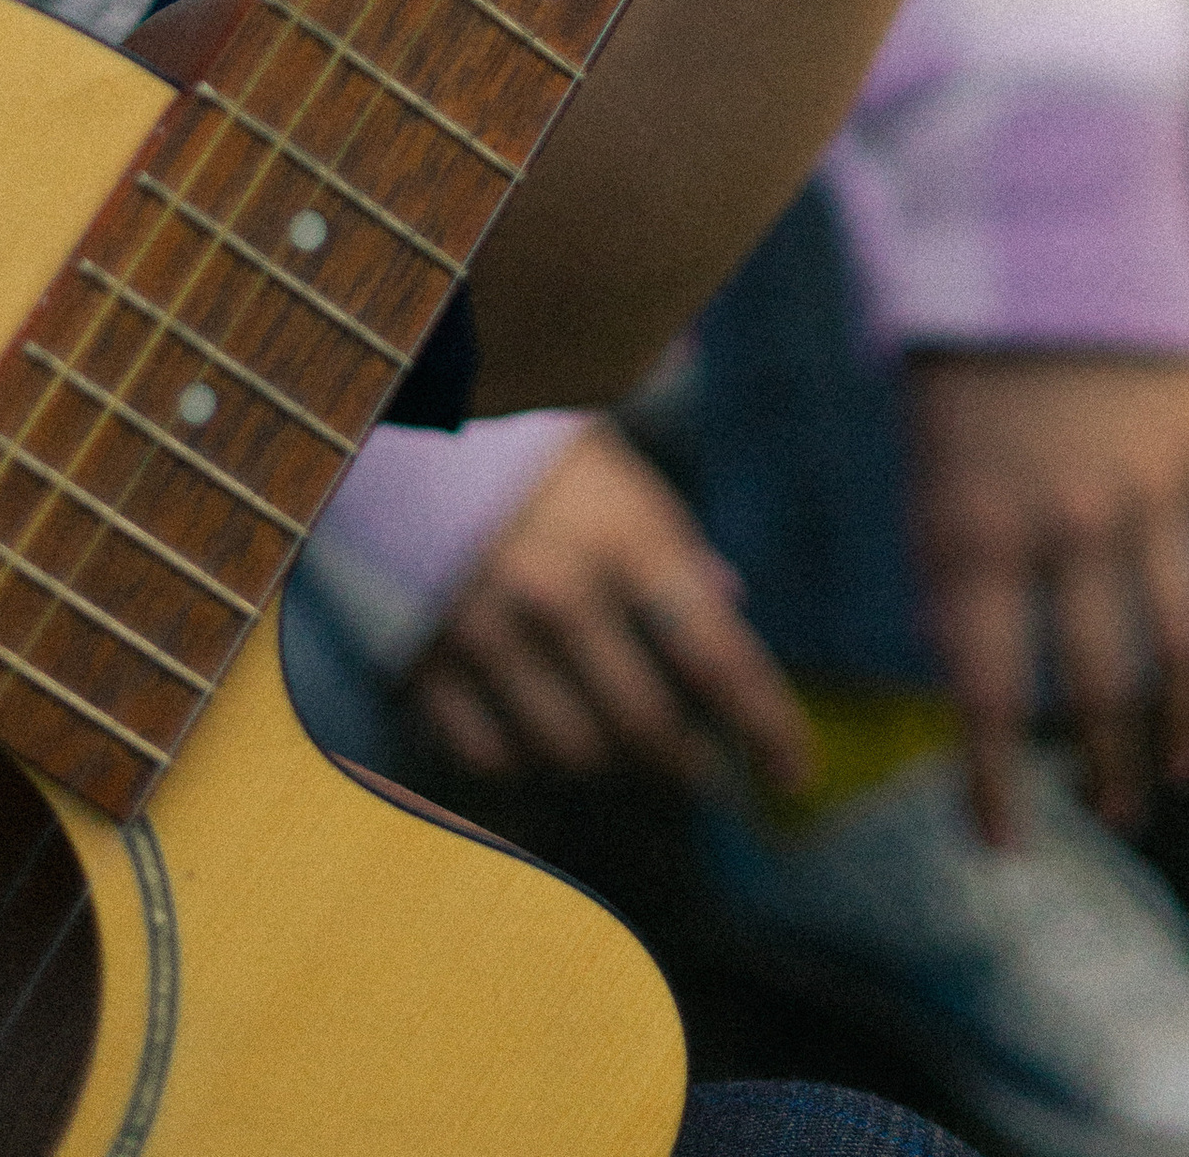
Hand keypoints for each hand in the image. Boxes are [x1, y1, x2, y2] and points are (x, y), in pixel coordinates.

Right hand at [404, 415, 815, 797]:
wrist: (393, 413)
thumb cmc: (528, 442)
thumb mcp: (618, 470)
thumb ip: (673, 545)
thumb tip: (728, 606)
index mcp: (626, 534)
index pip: (717, 656)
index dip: (766, 728)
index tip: (795, 776)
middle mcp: (561, 593)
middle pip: (648, 726)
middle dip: (690, 763)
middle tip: (708, 771)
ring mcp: (487, 633)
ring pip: (572, 753)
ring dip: (612, 763)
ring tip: (624, 746)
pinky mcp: (421, 660)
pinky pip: (490, 754)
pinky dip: (526, 759)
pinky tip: (539, 736)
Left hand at [905, 352, 1188, 846]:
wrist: (1044, 211)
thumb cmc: (967, 345)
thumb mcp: (930, 459)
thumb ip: (954, 562)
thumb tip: (967, 663)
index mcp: (977, 527)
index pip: (988, 696)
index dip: (997, 784)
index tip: (1007, 843)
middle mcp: (1070, 522)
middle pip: (1102, 688)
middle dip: (1110, 769)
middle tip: (1118, 812)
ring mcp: (1153, 484)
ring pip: (1186, 643)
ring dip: (1188, 722)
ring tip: (1184, 769)